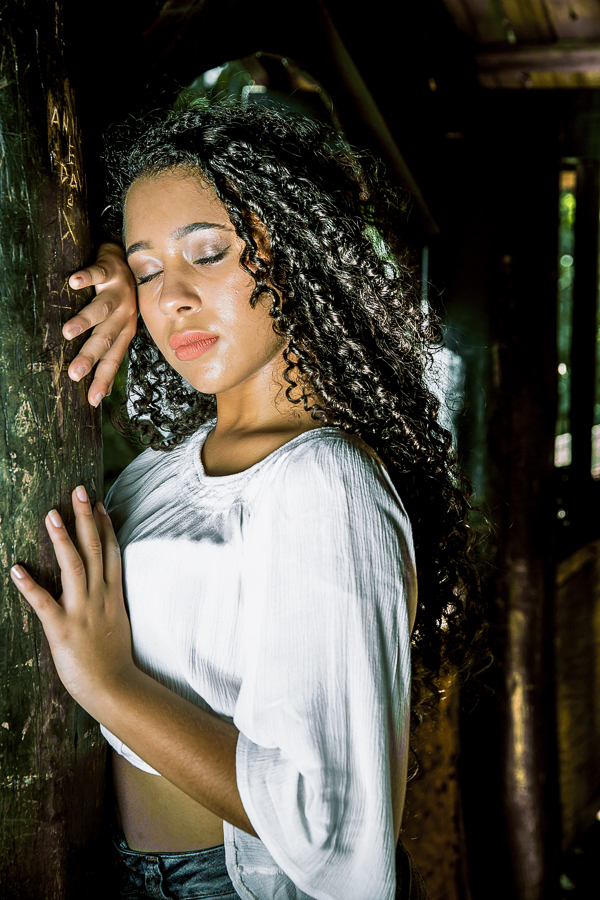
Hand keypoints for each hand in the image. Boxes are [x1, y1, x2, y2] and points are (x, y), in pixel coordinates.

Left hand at [10, 486, 133, 718]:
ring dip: (62, 540)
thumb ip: (109, 599)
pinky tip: (16, 569)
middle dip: (86, 518)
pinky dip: (30, 586)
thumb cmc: (114, 659)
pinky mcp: (63, 630)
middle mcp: (100, 597)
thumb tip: (102, 583)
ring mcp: (82, 611)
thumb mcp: (118, 621)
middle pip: (95, 549)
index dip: (104, 525)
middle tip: (78, 491)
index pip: (112, 551)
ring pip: (74, 567)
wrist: (115, 688)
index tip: (98, 502)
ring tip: (51, 515)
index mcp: (113, 594)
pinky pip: (44, 604)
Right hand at [65, 243, 137, 406]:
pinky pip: (98, 273)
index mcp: (125, 331)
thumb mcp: (117, 324)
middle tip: (74, 372)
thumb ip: (106, 347)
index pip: (113, 359)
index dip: (104, 379)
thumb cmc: (118, 299)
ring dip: (86, 321)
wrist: (128, 261)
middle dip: (90, 357)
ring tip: (68, 332)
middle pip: (106, 338)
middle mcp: (125, 315)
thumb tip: (95, 381)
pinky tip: (74, 282)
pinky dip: (87, 277)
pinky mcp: (111, 269)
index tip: (92, 400)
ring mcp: (119, 292)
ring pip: (102, 309)